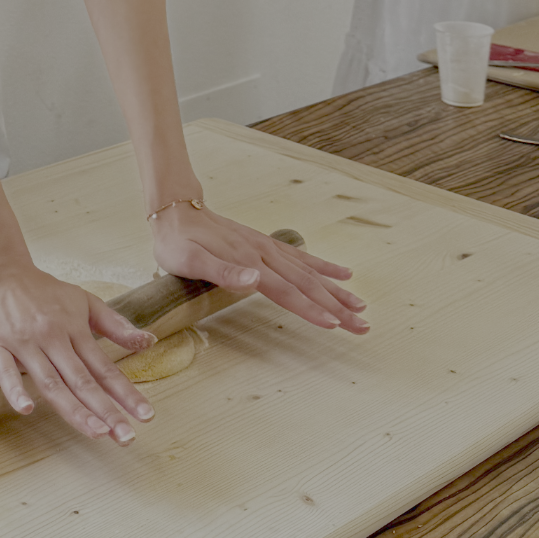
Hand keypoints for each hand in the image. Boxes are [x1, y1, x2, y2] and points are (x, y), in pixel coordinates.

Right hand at [0, 263, 158, 443]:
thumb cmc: (43, 290)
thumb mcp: (84, 301)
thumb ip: (115, 324)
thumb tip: (149, 341)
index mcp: (75, 330)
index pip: (105, 368)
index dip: (126, 393)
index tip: (146, 416)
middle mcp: (53, 339)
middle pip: (82, 381)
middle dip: (106, 411)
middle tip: (126, 438)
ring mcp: (25, 344)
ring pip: (52, 382)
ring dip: (74, 409)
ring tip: (96, 432)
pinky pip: (6, 372)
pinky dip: (16, 390)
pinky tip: (28, 409)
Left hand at [148, 201, 368, 333]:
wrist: (176, 211)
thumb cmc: (178, 242)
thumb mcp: (189, 260)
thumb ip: (222, 272)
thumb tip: (255, 280)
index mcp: (249, 262)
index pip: (286, 291)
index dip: (311, 309)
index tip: (334, 325)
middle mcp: (264, 255)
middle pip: (307, 285)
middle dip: (337, 307)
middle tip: (362, 327)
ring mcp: (267, 248)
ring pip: (310, 272)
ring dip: (337, 291)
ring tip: (361, 306)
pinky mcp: (266, 245)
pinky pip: (302, 258)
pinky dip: (325, 266)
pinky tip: (343, 273)